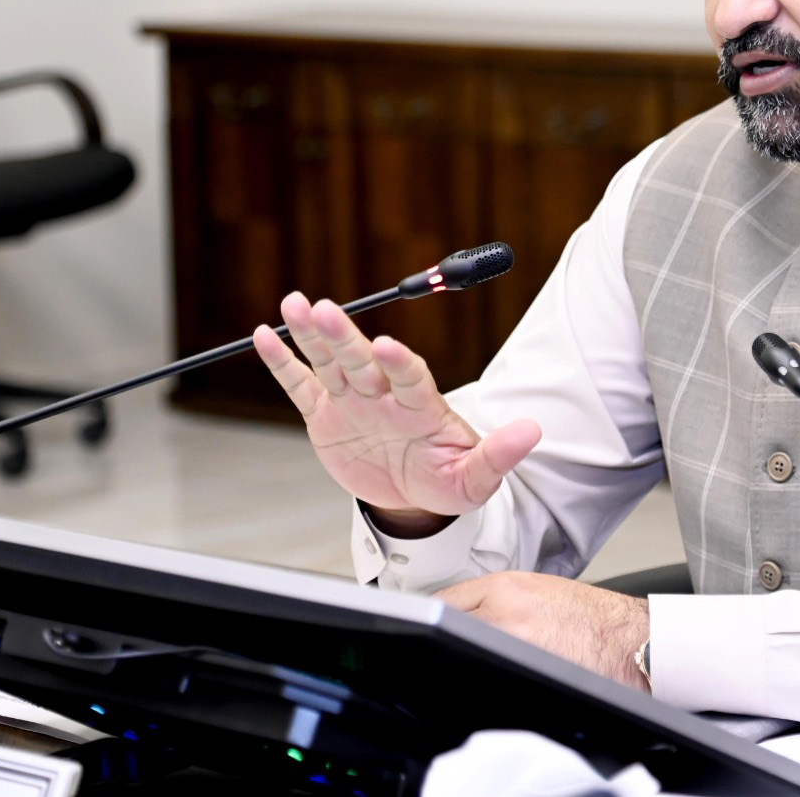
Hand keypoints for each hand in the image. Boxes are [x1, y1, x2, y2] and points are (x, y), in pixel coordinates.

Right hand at [253, 293, 541, 524]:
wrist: (415, 495)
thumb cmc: (449, 479)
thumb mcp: (476, 477)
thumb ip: (498, 454)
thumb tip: (533, 431)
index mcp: (421, 405)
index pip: (410, 376)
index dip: (399, 361)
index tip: (387, 345)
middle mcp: (384, 395)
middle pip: (362, 360)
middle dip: (344, 335)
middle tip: (324, 309)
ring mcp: (354, 401)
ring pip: (330, 362)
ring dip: (313, 335)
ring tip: (294, 305)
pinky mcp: (326, 415)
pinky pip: (301, 386)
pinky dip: (284, 363)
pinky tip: (266, 337)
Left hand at [435, 572, 650, 690]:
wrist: (630, 642)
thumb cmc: (593, 617)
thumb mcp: (538, 590)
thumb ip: (497, 599)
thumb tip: (462, 616)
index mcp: (505, 587)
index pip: (445, 600)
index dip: (433, 616)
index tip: (427, 626)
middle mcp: (503, 613)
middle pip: (447, 628)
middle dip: (445, 638)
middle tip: (450, 648)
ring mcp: (511, 646)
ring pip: (465, 653)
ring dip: (465, 659)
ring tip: (479, 663)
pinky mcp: (523, 675)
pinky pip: (487, 678)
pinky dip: (487, 678)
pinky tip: (499, 678)